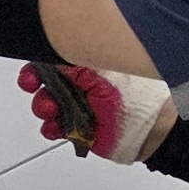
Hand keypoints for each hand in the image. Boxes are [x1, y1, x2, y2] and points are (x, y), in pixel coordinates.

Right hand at [21, 61, 170, 160]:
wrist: (154, 133)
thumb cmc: (142, 99)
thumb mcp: (106, 78)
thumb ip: (79, 68)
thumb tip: (56, 56)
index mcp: (92, 65)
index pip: (58, 57)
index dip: (41, 62)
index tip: (34, 68)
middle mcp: (83, 83)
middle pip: (46, 80)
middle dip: (35, 84)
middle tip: (34, 87)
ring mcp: (80, 105)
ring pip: (46, 104)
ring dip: (43, 106)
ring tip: (53, 110)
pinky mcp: (78, 127)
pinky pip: (54, 127)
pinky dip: (51, 128)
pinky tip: (57, 127)